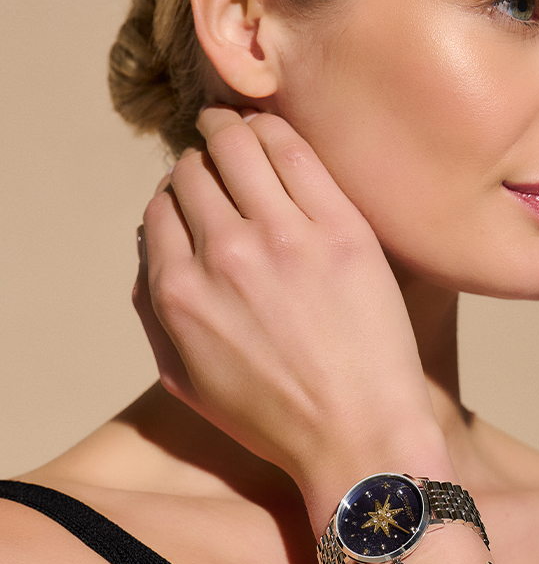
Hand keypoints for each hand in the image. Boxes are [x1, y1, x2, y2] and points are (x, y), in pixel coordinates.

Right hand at [134, 107, 449, 522]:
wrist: (360, 435)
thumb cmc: (277, 420)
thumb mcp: (189, 383)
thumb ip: (155, 314)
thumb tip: (153, 253)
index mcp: (180, 292)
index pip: (161, 210)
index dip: (176, 198)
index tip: (196, 197)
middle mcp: (224, 254)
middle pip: (193, 172)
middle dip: (199, 162)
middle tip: (216, 158)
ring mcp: (284, 238)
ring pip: (236, 146)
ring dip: (228, 130)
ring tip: (235, 128)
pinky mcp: (340, 230)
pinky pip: (294, 151)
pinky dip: (273, 129)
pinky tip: (272, 130)